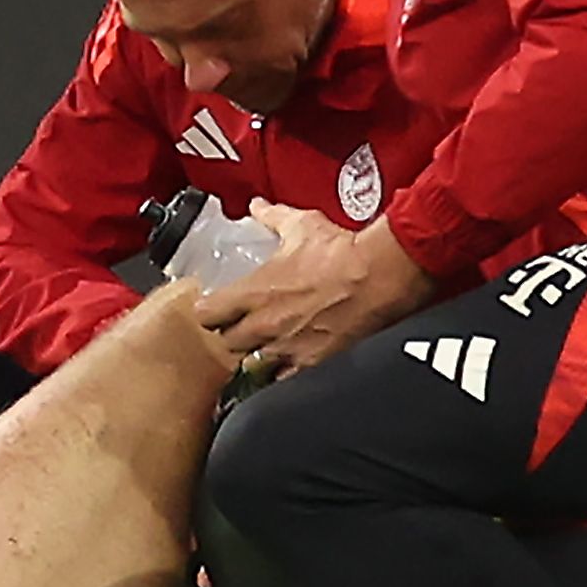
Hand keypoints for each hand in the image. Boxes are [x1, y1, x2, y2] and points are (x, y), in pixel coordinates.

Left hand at [193, 203, 435, 376]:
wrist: (379, 277)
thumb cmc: (342, 253)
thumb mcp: (302, 226)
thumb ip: (273, 217)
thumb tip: (259, 206)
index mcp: (255, 292)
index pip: (207, 313)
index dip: (206, 312)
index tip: (210, 309)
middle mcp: (265, 324)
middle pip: (224, 344)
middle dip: (227, 337)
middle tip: (236, 330)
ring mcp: (286, 347)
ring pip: (251, 364)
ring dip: (253, 357)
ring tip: (261, 349)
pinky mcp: (311, 364)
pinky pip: (283, 380)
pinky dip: (281, 375)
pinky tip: (284, 368)